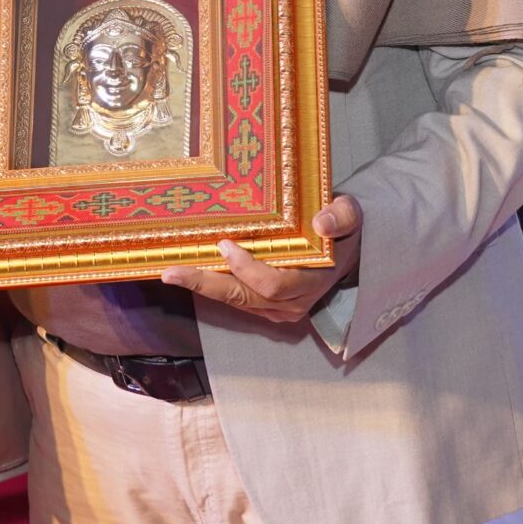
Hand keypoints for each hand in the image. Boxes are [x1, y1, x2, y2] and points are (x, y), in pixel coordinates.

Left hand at [161, 195, 361, 325]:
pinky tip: (190, 273)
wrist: (347, 249)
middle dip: (206, 284)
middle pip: (244, 298)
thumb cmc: (342, 228)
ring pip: (236, 301)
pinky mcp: (267, 307)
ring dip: (204, 287)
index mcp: (312, 281)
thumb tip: (322, 221)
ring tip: (172, 273)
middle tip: (172, 272)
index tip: (225, 244)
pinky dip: (213, 286)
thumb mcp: (351, 214)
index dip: (247, 268)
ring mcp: (280, 309)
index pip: (273, 284)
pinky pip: (236, 300)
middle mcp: (294, 302)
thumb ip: (341, 216)